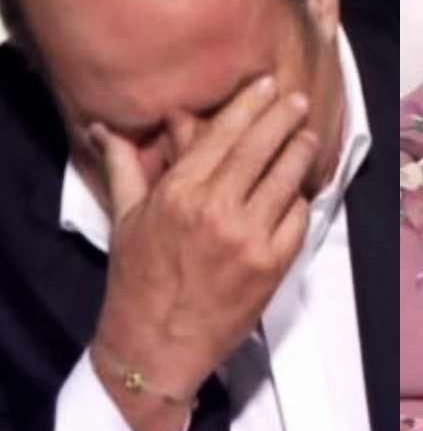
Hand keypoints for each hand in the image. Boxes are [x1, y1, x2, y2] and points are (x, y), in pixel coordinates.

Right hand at [89, 76, 318, 430]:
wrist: (156, 345)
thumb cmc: (138, 279)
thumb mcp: (126, 218)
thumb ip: (126, 167)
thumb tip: (107, 128)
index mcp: (178, 193)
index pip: (223, 135)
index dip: (249, 106)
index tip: (268, 85)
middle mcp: (216, 209)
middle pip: (260, 148)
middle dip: (283, 118)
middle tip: (297, 101)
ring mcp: (249, 237)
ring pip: (286, 178)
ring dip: (300, 152)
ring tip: (307, 137)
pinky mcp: (273, 264)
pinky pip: (298, 218)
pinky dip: (301, 200)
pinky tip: (299, 191)